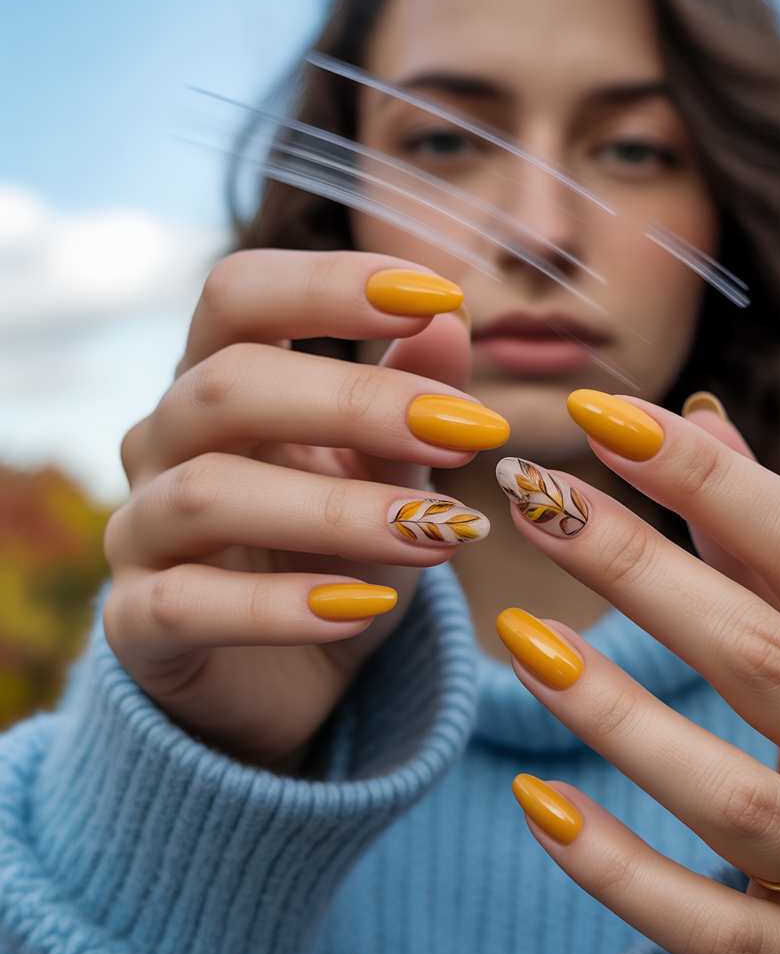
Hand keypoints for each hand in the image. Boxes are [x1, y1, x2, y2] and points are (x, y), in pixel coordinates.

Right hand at [103, 250, 504, 771]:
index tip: (438, 296)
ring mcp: (139, 533)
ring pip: (207, 495)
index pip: (240, 294)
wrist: (289, 670)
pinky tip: (363, 609)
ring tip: (438, 535)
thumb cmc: (337, 549)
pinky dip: (279, 608)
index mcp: (220, 381)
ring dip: (337, 510)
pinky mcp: (138, 624)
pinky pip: (187, 605)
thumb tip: (452, 316)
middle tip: (466, 433)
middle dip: (356, 402)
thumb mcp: (387, 467)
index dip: (329, 283)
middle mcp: (164, 443)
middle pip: (227, 384)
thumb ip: (410, 392)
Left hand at [496, 391, 779, 953]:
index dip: (708, 479)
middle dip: (638, 568)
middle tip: (532, 501)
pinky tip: (537, 802)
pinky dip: (615, 865)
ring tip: (517, 637)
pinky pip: (704, 923)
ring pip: (729, 793)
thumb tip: (700, 422)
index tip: (605, 417)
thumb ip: (769, 536)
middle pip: (761, 655)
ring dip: (612, 711)